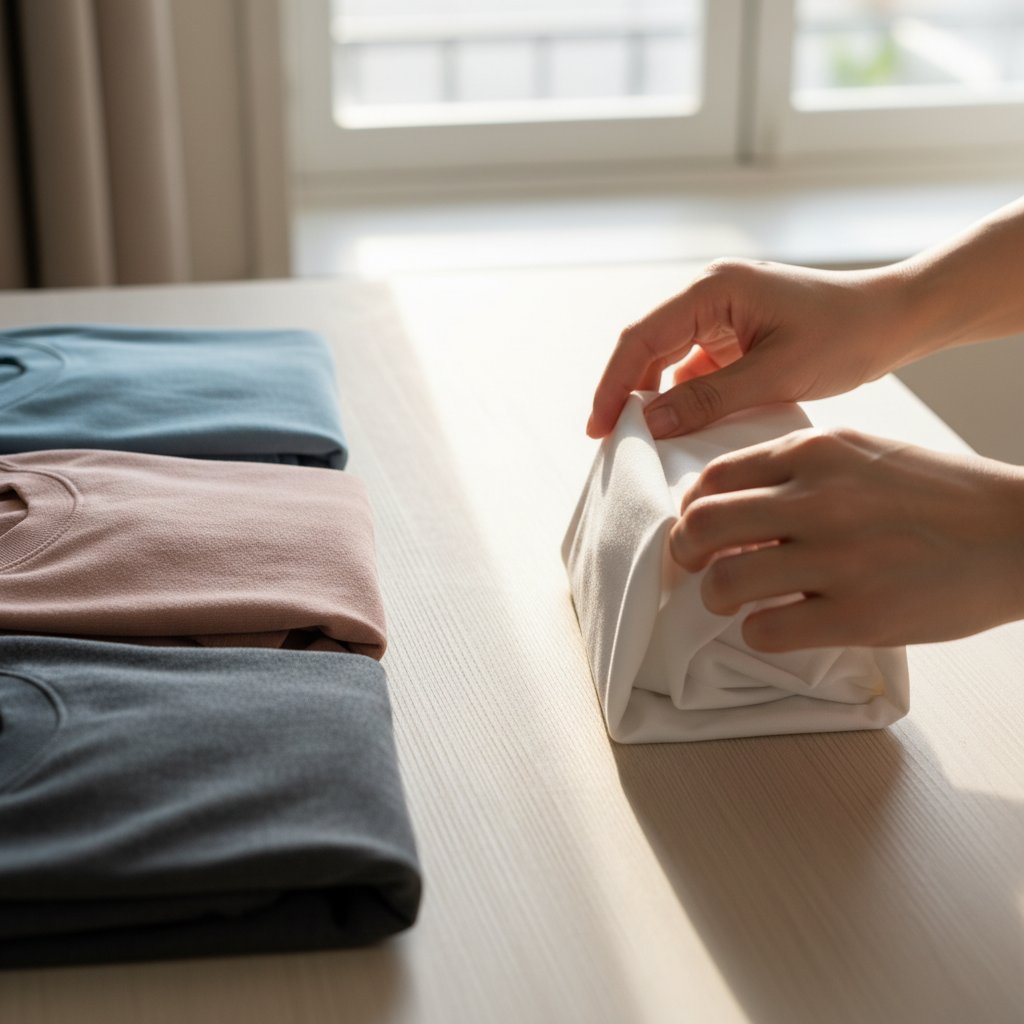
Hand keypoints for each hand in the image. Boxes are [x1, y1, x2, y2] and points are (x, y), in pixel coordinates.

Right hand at [587, 259, 914, 439]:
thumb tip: (651, 423)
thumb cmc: (845, 335)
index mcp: (711, 289)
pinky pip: (693, 370)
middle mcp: (707, 295)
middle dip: (626, 395)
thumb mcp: (776, 374)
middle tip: (612, 444)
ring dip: (654, 399)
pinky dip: (684, 400)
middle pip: (646, 348)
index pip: (641, 338)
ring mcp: (719, 316)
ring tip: (642, 443)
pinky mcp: (732, 337)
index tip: (599, 428)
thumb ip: (709, 399)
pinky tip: (681, 431)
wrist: (894, 320)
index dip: (613, 385)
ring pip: (666, 361)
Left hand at [669, 427, 1023, 649]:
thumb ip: (800, 468)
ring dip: (716, 597)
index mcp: (817, 451)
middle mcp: (819, 499)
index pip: (713, 478)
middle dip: (684, 552)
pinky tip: (776, 624)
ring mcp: (838, 559)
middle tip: (694, 566)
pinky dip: (756, 632)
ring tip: (732, 601)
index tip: (698, 527)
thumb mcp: (865, 452)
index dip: (691, 508)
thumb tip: (733, 499)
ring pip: (724, 583)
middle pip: (702, 526)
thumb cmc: (941, 494)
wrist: (1021, 534)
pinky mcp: (859, 615)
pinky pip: (765, 630)